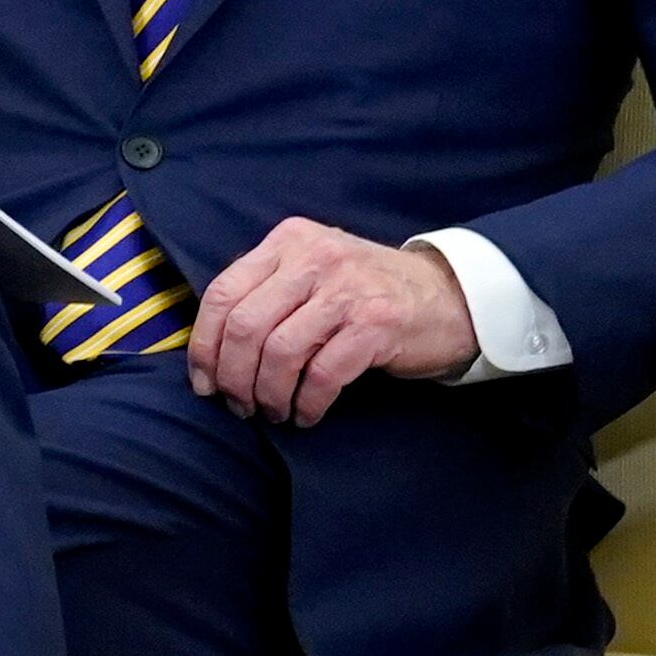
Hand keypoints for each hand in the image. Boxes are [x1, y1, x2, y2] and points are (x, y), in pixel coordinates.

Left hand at [185, 220, 476, 425]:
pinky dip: (306, 403)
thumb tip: (209, 353)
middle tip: (239, 404)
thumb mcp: (312, 274)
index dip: (205, 345)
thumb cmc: (368, 294)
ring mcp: (347, 289)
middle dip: (233, 376)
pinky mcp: (376, 323)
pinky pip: (321, 374)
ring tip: (273, 411)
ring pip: (279, 352)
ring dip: (268, 394)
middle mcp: (315, 257)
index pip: (223, 294)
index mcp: (289, 241)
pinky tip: (306, 413)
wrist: (450, 298)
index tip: (204, 382)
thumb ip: (266, 294)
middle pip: (246, 326)